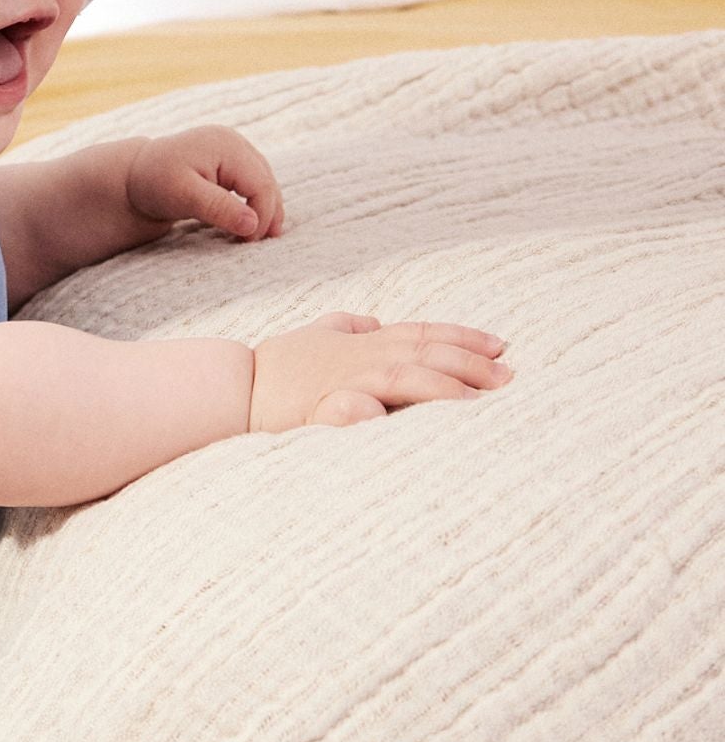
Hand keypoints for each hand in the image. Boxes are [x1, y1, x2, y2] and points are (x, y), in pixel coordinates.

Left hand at [126, 127, 283, 240]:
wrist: (136, 174)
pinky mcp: (230, 160)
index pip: (261, 185)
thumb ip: (219, 208)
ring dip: (265, 208)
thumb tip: (253, 225)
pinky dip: (254, 202)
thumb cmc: (155, 183)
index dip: (262, 215)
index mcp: (227, 146)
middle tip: (260, 243)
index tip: (248, 241)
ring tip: (260, 236)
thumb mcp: (184, 197)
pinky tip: (250, 222)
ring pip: (263, 182)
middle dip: (268, 213)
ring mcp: (234, 149)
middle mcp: (234, 142)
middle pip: (266, 182)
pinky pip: (252, 182)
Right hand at [249, 313, 512, 431]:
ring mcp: (342, 381)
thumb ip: (346, 327)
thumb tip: (373, 321)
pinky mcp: (321, 408)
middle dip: (469, 363)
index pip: (422, 334)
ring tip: (477, 400)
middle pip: (424, 354)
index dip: (462, 338)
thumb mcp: (314, 336)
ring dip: (442, 386)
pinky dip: (380, 412)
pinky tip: (405, 420)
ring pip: (402, 376)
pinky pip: (355, 409)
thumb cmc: (274, 369)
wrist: (231, 388)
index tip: (501, 345)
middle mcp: (360, 357)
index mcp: (364, 342)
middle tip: (509, 376)